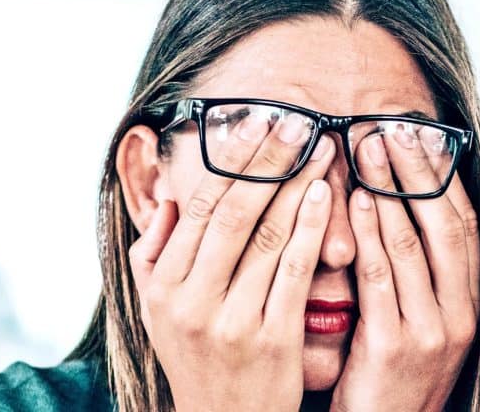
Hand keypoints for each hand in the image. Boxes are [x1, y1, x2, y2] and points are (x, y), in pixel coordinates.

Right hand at [127, 114, 335, 410]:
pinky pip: (295, 271)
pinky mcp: (274, 338)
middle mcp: (192, 300)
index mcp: (163, 285)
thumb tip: (170, 199)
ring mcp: (233, 320)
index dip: (230, 162)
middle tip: (294, 121)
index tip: (254, 125)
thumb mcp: (156, 310)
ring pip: (267, 236)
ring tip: (318, 147)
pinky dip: (311, 228)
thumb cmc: (196, 357)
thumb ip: (154, 254)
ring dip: (296, 185)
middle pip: (234, 212)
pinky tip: (326, 194)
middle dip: (267, 161)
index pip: (199, 207)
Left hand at [330, 128, 479, 411]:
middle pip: (443, 225)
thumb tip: (397, 211)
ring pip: (413, 243)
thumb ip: (414, 274)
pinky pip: (381, 276)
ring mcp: (431, 330)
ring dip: (390, 190)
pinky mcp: (395, 346)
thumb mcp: (418, 322)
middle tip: (394, 127)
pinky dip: (371, 232)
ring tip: (370, 147)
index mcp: (468, 302)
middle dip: (418, 172)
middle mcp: (460, 313)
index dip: (442, 178)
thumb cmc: (392, 373)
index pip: (463, 226)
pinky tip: (357, 198)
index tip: (422, 136)